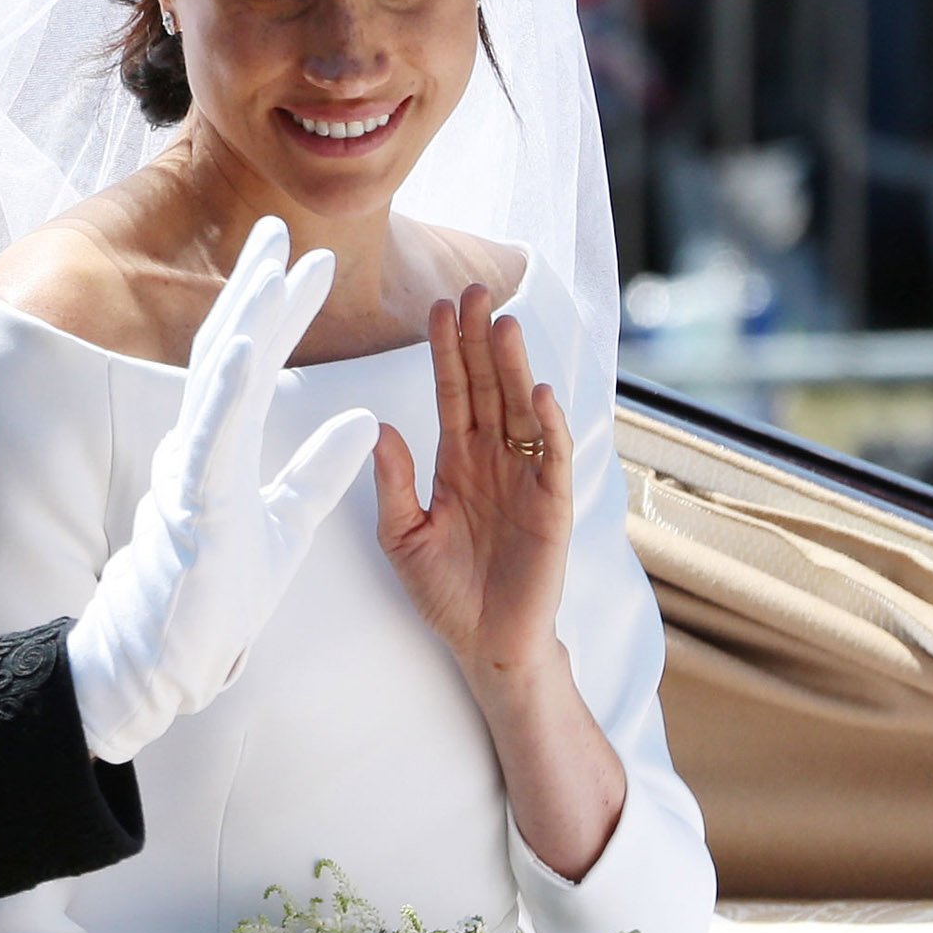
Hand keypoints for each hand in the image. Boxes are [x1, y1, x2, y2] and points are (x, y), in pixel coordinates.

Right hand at [64, 216, 378, 763]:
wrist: (174, 657)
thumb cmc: (218, 595)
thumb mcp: (288, 523)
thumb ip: (321, 471)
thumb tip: (368, 421)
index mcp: (223, 447)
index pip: (255, 364)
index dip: (280, 311)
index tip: (311, 262)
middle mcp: (200, 446)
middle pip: (228, 350)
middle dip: (254, 288)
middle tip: (278, 228)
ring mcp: (192, 470)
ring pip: (217, 381)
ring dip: (244, 320)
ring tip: (270, 267)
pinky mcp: (193, 503)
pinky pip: (211, 436)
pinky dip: (228, 387)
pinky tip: (245, 344)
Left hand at [372, 284, 573, 671]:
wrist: (485, 644)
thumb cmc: (444, 592)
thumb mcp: (403, 535)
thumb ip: (392, 484)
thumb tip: (380, 427)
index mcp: (455, 460)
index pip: (452, 392)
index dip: (446, 351)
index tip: (437, 307)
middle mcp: (493, 459)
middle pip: (488, 387)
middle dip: (480, 340)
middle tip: (475, 289)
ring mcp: (525, 478)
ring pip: (520, 410)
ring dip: (514, 368)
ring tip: (504, 324)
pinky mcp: (552, 505)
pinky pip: (551, 456)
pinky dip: (548, 425)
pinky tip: (539, 393)